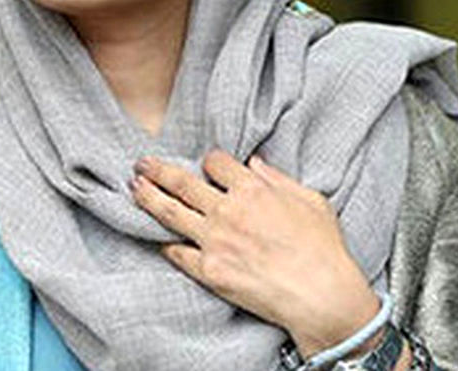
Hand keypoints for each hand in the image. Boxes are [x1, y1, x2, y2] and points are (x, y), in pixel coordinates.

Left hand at [130, 150, 381, 358]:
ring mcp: (215, 240)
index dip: (209, 162)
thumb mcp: (311, 200)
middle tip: (141, 164)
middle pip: (182, 182)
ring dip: (148, 197)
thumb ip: (279, 179)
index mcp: (253, 188)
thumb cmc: (324, 249)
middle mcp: (228, 210)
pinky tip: (155, 238)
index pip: (216, 162)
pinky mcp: (210, 270)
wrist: (321, 295)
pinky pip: (177, 252)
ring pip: (170, 212)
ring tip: (134, 188)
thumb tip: (255, 163)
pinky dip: (164, 244)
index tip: (205, 166)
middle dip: (158, 170)